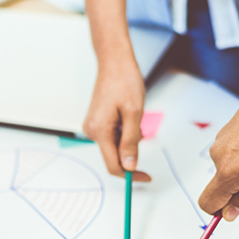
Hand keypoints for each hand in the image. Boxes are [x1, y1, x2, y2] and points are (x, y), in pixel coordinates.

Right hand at [82, 59, 150, 180]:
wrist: (114, 62)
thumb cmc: (124, 81)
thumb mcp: (134, 113)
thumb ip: (131, 142)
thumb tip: (130, 166)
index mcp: (99, 131)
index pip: (114, 165)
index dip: (131, 175)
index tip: (147, 176)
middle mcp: (91, 131)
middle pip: (113, 157)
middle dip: (131, 152)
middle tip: (141, 128)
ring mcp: (92, 127)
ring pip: (114, 146)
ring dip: (128, 140)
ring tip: (133, 115)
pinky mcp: (96, 123)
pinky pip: (112, 137)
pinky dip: (123, 133)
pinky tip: (127, 115)